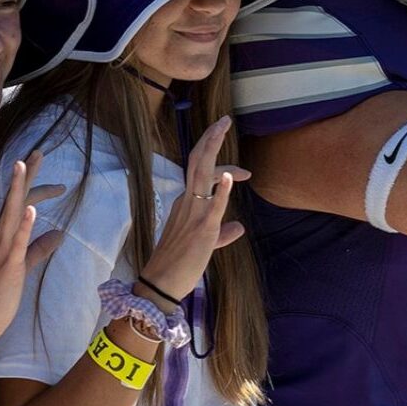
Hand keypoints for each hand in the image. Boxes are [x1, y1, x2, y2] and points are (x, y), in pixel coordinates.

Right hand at [0, 151, 64, 360]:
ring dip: (19, 188)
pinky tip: (30, 209)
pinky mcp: (8, 264)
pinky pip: (16, 241)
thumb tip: (59, 234)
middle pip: (13, 199)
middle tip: (36, 151)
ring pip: (11, 212)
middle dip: (25, 176)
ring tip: (25, 164)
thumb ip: (39, 249)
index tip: (46, 169)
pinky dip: (23, 224)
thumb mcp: (24, 266)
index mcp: (2, 236)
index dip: (32, 186)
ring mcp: (2, 249)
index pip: (18, 203)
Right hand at [139, 116, 249, 302]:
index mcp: (186, 203)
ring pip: (201, 174)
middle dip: (210, 139)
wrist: (162, 285)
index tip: (244, 172)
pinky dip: (220, 190)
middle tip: (223, 120)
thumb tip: (238, 227)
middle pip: (197, 162)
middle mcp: (187, 202)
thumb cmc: (180, 265)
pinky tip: (228, 177)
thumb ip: (222, 233)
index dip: (222, 166)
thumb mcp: (205, 244)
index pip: (202, 174)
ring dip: (212, 149)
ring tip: (221, 127)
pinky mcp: (203, 229)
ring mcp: (194, 214)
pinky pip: (212, 206)